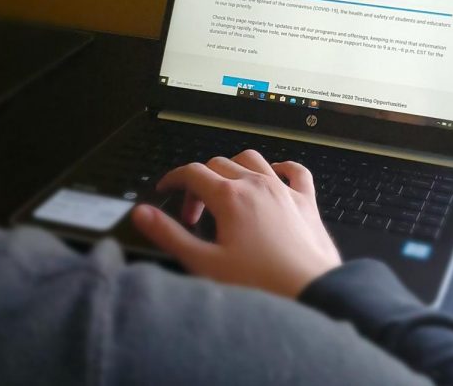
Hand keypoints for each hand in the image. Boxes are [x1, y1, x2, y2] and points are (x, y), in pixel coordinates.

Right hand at [131, 149, 341, 297]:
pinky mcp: (305, 201)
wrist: (310, 293)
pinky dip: (281, 168)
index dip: (174, 178)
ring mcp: (283, 189)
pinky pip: (294, 171)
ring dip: (233, 168)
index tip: (164, 189)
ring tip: (225, 191)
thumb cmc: (258, 284)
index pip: (192, 172)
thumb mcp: (204, 263)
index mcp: (229, 196)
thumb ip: (170, 235)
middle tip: (192, 214)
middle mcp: (256, 184)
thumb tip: (143, 214)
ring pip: (252, 159)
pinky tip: (273, 176)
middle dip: (199, 182)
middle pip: (218, 165)